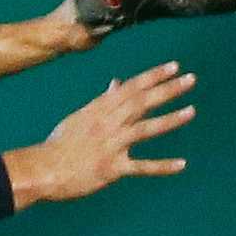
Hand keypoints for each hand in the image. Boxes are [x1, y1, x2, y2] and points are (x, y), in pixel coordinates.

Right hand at [7, 61, 195, 204]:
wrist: (43, 168)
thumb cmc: (61, 142)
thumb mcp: (81, 116)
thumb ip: (103, 101)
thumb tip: (117, 83)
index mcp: (100, 108)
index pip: (131, 87)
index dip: (154, 76)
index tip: (174, 66)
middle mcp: (108, 123)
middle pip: (142, 102)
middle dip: (168, 89)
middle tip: (191, 79)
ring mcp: (111, 145)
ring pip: (145, 129)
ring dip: (170, 119)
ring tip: (191, 111)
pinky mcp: (112, 168)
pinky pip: (142, 167)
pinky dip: (162, 166)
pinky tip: (182, 164)